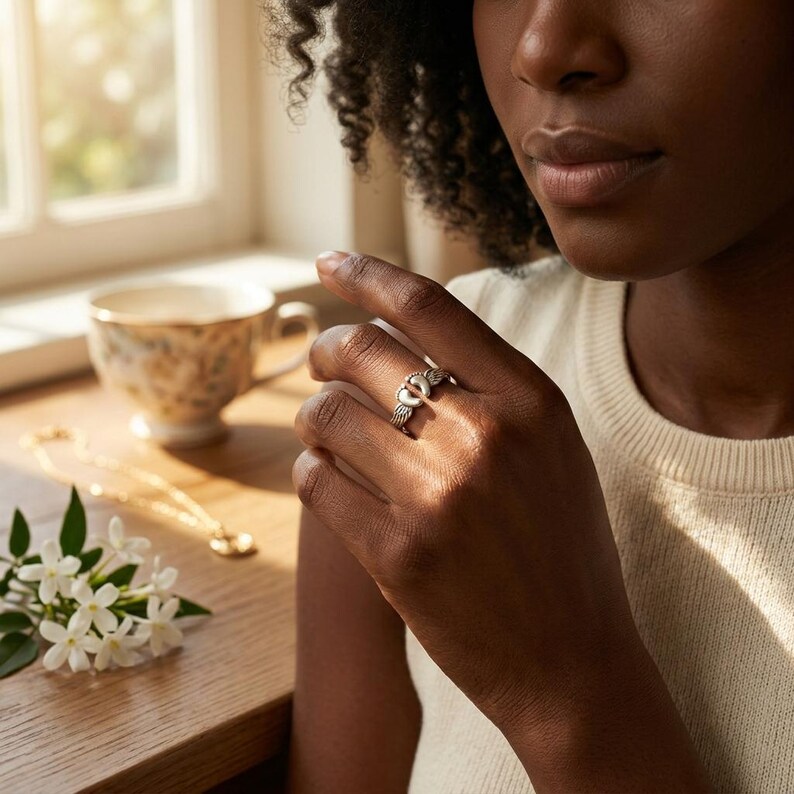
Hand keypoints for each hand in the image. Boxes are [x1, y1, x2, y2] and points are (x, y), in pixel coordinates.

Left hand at [293, 251, 640, 739]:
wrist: (569, 660)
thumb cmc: (560, 548)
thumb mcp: (552, 447)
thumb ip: (489, 385)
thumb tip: (399, 329)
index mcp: (531, 400)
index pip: (428, 306)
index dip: (367, 274)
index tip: (329, 262)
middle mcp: (483, 434)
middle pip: (362, 351)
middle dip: (327, 348)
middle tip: (323, 361)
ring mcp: (436, 496)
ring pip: (327, 413)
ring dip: (314, 415)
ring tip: (327, 428)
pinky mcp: (395, 553)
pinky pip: (316, 480)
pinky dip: (312, 470)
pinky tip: (330, 478)